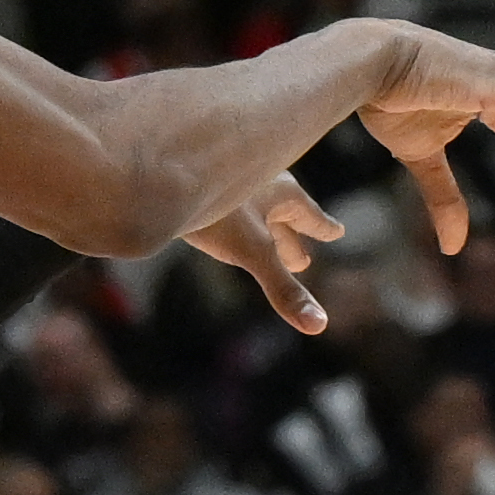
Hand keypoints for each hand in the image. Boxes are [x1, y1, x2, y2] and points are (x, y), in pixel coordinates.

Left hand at [184, 174, 347, 333]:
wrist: (156, 168)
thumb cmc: (213, 206)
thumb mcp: (252, 252)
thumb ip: (282, 288)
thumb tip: (318, 326)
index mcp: (281, 192)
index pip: (311, 215)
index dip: (324, 228)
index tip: (338, 232)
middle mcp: (259, 180)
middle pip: (283, 213)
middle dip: (293, 235)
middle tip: (304, 259)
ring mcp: (229, 178)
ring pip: (255, 204)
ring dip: (265, 222)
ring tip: (269, 233)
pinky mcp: (201, 180)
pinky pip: (226, 199)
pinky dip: (233, 213)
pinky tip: (220, 218)